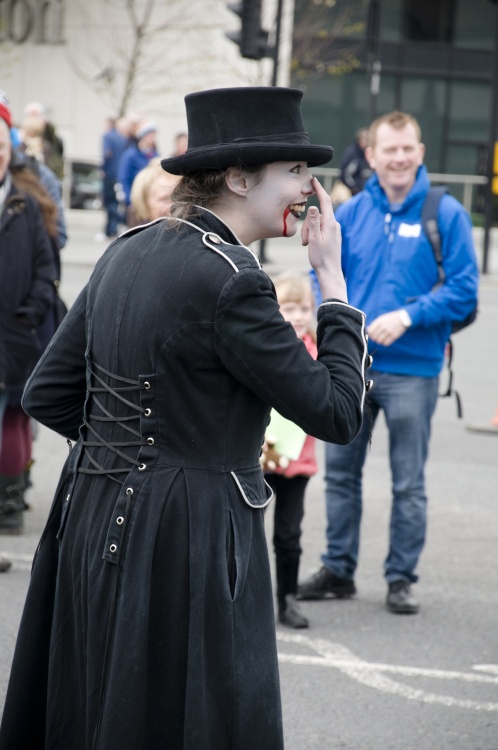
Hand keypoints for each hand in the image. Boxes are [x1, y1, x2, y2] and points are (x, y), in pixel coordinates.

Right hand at [301, 177, 346, 300]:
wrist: (330, 272)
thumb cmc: (321, 258)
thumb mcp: (314, 239)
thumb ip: (313, 222)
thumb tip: (314, 206)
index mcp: (330, 223)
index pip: (325, 201)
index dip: (319, 189)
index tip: (313, 180)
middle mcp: (334, 224)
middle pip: (317, 215)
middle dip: (307, 224)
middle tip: (305, 240)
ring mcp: (334, 230)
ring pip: (317, 223)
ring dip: (309, 232)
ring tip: (308, 245)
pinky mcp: (332, 235)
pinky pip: (320, 229)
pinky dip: (313, 235)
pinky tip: (312, 245)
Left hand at [367, 311, 407, 345]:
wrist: (403, 318)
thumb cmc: (391, 318)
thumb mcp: (382, 318)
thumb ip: (375, 324)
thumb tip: (367, 329)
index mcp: (379, 321)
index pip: (370, 331)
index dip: (369, 334)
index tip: (371, 335)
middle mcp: (383, 327)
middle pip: (374, 337)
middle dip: (374, 338)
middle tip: (376, 338)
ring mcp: (389, 332)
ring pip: (379, 341)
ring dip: (379, 341)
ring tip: (381, 339)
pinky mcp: (394, 336)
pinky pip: (386, 343)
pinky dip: (385, 343)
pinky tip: (386, 340)